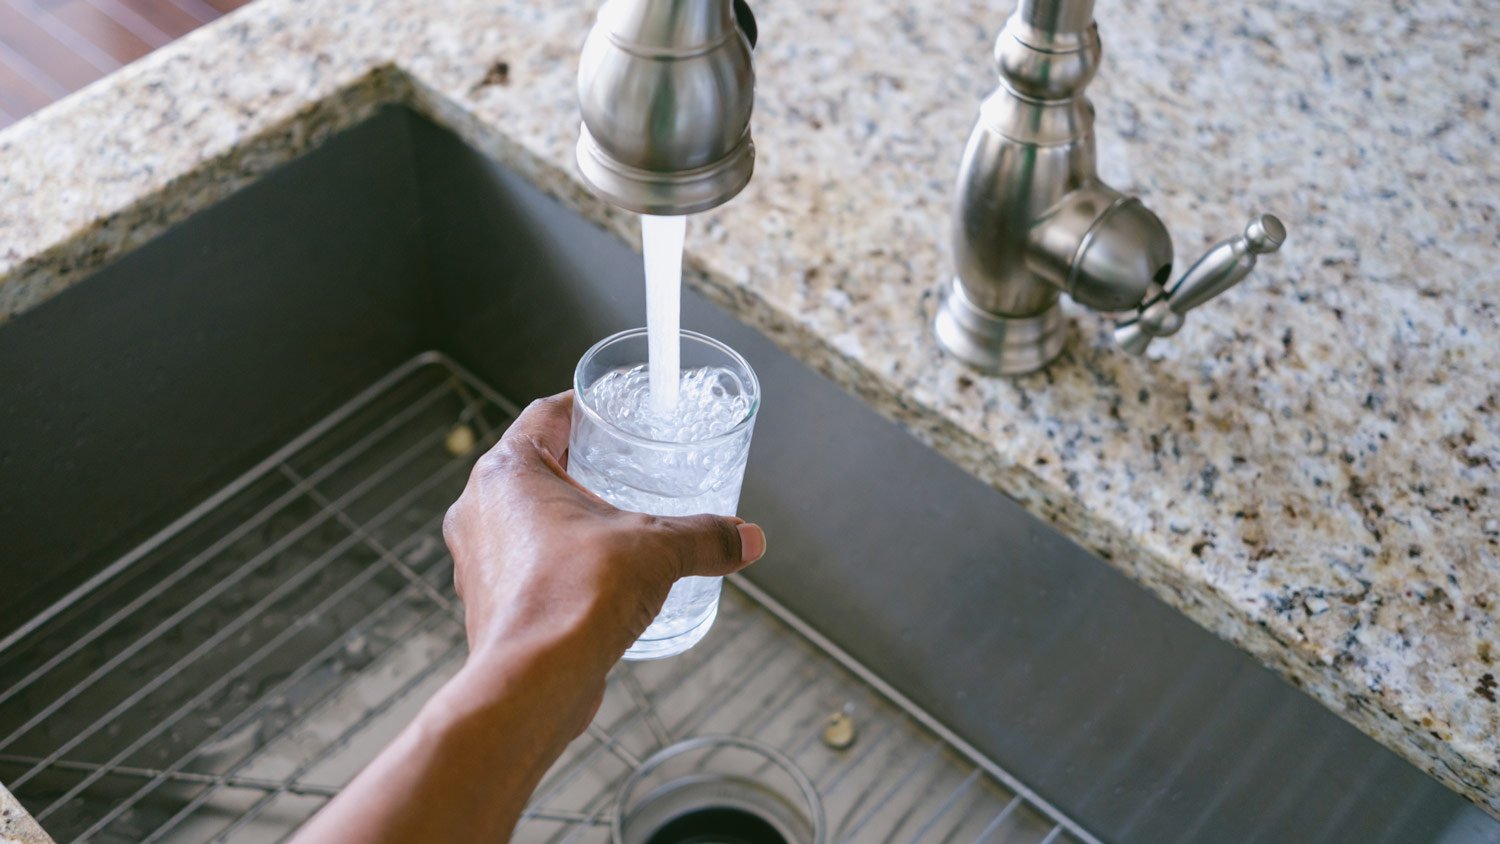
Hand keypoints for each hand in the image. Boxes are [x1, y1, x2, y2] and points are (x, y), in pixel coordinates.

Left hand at [442, 391, 765, 732]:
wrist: (535, 682)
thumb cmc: (575, 597)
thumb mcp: (657, 550)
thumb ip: (704, 537)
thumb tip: (747, 538)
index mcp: (507, 472)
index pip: (546, 416)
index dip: (581, 407)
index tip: (607, 409)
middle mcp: (478, 509)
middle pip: (532, 468)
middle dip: (578, 468)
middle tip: (619, 467)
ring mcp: (476, 558)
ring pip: (522, 520)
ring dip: (562, 520)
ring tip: (612, 529)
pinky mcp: (486, 602)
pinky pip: (522, 566)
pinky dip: (555, 564)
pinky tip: (594, 581)